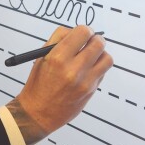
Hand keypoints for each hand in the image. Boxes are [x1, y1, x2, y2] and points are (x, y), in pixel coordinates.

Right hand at [6, 25, 112, 144]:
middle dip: (95, 39)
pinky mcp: (91, 90)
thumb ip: (57, 40)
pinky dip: (98, 67)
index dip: (85, 30)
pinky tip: (88, 70)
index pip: (83, 32)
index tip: (82, 34)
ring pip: (107, 58)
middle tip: (89, 42)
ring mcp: (85, 81)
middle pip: (98, 43)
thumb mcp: (41, 58)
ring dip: (100, 54)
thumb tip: (74, 31)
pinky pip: (103, 72)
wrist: (39, 113)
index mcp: (57, 57)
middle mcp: (73, 69)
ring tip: (91, 57)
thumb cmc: (38, 84)